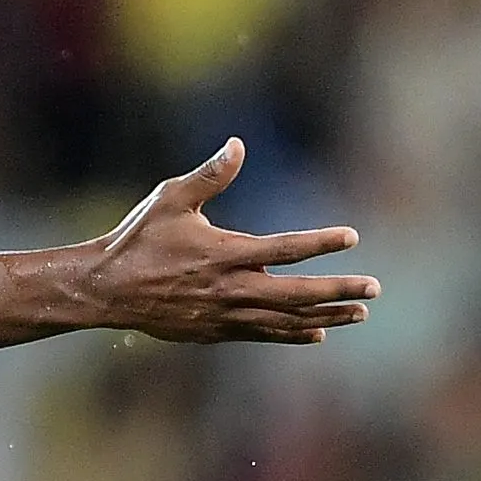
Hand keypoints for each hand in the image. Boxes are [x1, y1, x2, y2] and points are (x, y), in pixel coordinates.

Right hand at [82, 138, 378, 343]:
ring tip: (359, 314)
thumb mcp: (169, 199)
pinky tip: (317, 333)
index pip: (285, 248)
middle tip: (374, 288)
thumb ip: (209, 175)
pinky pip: (264, 335)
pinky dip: (294, 334)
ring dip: (327, 316)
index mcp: (224, 253)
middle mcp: (231, 288)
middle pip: (298, 292)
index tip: (352, 237)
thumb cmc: (137, 239)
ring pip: (287, 320)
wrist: (106, 290)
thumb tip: (238, 145)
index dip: (322, 242)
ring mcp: (225, 315)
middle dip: (339, 290)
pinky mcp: (216, 332)